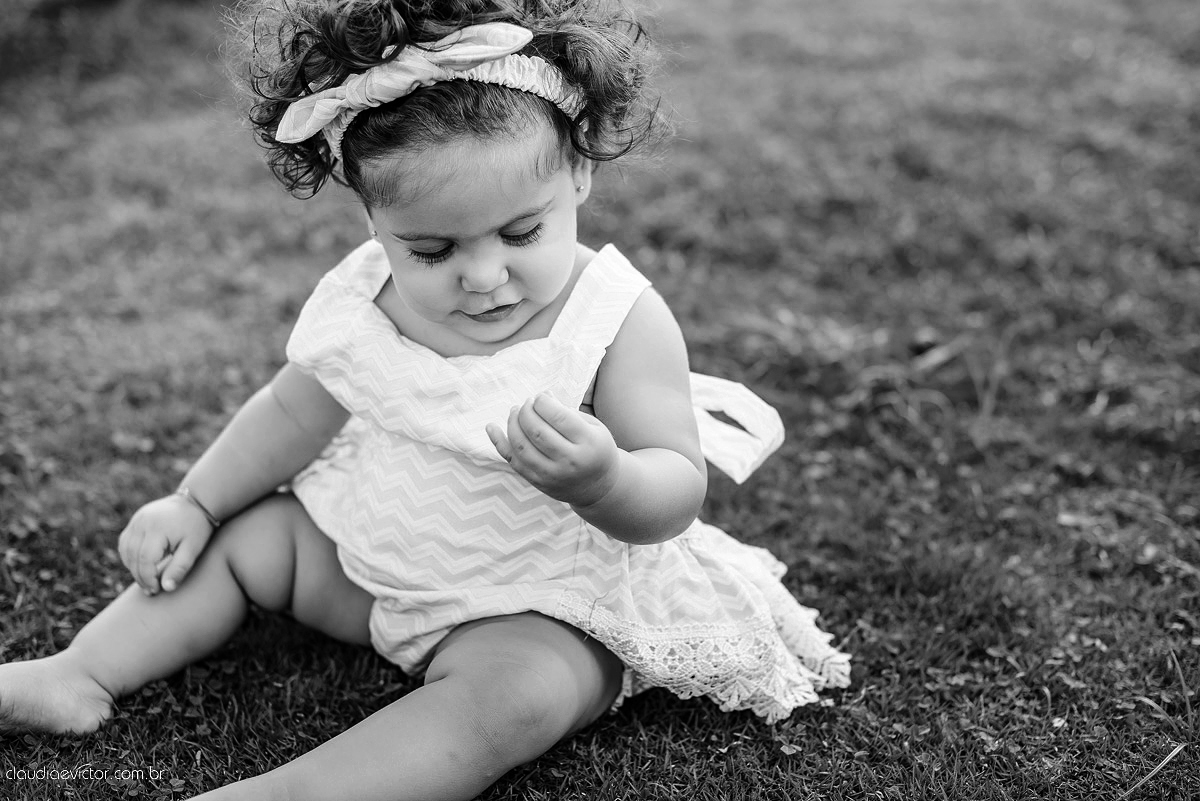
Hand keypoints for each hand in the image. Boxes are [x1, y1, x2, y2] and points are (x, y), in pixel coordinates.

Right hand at [117, 494, 215, 594]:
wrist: (196, 502)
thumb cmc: (197, 527)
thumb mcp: (193, 549)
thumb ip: (179, 568)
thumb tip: (166, 589)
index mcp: (157, 529)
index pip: (145, 560)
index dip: (148, 578)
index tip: (156, 590)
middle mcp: (142, 522)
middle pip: (133, 557)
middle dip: (140, 576)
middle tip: (151, 590)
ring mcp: (137, 519)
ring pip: (126, 550)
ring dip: (133, 568)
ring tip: (147, 580)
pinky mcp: (135, 520)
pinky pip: (125, 542)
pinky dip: (130, 556)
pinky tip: (141, 566)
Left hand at [486, 393, 620, 507]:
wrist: (598, 487)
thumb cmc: (596, 449)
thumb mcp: (593, 427)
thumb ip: (568, 412)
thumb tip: (543, 396)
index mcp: (588, 442)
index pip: (558, 416)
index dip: (542, 402)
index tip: (540, 397)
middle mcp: (570, 460)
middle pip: (536, 430)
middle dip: (526, 410)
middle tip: (527, 403)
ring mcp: (552, 474)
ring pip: (521, 445)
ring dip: (513, 423)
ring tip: (515, 411)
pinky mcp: (538, 481)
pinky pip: (513, 461)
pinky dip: (498, 442)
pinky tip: (491, 427)